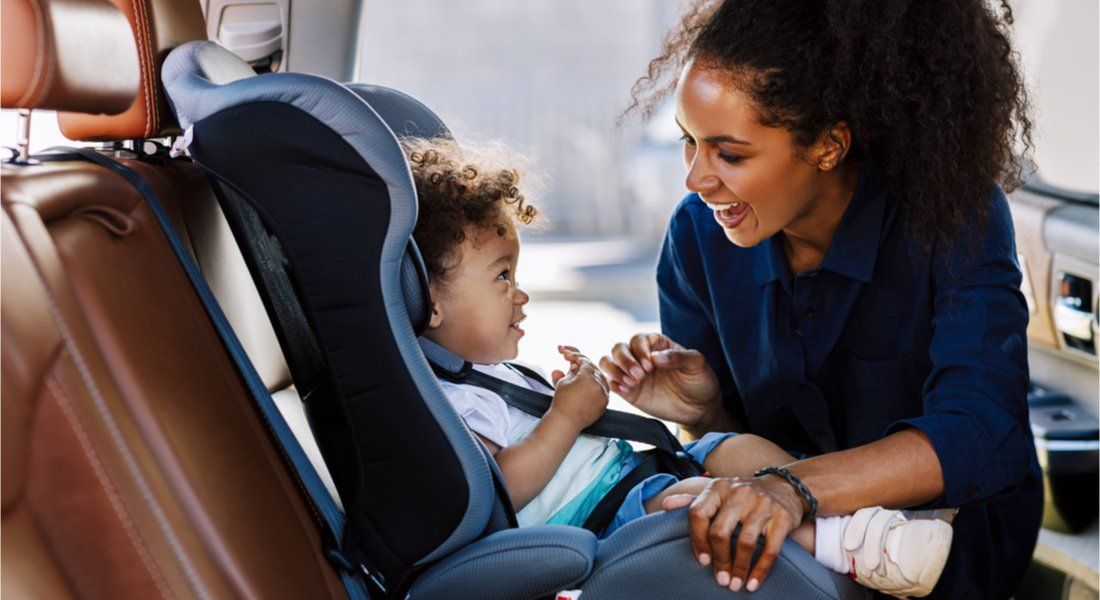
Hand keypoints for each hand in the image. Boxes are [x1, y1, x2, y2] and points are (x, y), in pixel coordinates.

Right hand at [549, 345, 608, 430]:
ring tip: (578, 377)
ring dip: (589, 375)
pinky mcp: (605, 403)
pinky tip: (585, 387)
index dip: (574, 356)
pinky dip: (595, 386)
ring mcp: (604, 394)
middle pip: (593, 368)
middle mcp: (599, 384)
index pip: (584, 361)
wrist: (566, 421)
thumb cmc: (562, 402)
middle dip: (582, 365)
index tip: (567, 356)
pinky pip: (602, 390)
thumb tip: (573, 366)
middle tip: (571, 365)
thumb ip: (570, 371)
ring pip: (599, 378)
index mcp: (589, 376)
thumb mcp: (564, 381)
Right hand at [599, 333, 720, 428]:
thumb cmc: (700, 381)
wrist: (699, 408)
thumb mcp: (697, 364)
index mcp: (657, 345)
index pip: (638, 339)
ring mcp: (633, 374)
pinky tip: (626, 390)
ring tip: (631, 383)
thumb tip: (656, 357)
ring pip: (608, 362)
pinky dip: (613, 384)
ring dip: (615, 370)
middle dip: (625, 360)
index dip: (640, 350)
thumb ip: (678, 357)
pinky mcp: (628, 391)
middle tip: (640, 376)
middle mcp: (641, 357)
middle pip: (618, 348)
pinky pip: (611, 383)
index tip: (650, 365)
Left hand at [662, 476, 804, 592]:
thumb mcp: (718, 492)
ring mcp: (762, 504)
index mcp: (718, 488)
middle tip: (721, 579)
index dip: (697, 540)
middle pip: (720, 532)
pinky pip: (770, 549)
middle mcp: (739, 493)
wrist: (784, 487)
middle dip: (719, 560)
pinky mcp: (782, 517)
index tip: (702, 561)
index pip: (698, 514)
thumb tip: (665, 504)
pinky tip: (753, 583)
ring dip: (739, 569)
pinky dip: (760, 570)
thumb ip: (692, 500)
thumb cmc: (742, 496)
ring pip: (745, 543)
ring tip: (735, 585)